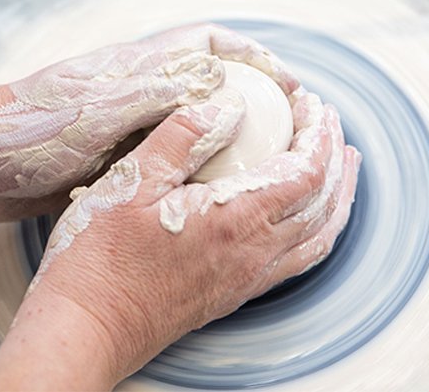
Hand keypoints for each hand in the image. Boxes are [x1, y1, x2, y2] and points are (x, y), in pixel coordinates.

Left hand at [0, 23, 298, 221]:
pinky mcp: (104, 164)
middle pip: (207, 85)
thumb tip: (232, 92)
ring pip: (187, 130)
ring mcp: (120, 128)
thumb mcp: (101, 108)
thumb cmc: (27, 130)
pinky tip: (203, 206)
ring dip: (222, 145)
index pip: (211, 43)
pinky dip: (184, 178)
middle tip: (288, 140)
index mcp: (136, 66)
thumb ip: (163, 95)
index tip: (291, 89)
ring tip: (261, 176)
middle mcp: (134, 92)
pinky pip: (158, 167)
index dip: (256, 58)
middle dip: (250, 104)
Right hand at [0, 83, 359, 389]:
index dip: (318, 133)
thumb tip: (227, 104)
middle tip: (330, 124)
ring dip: (336, 198)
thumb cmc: (99, 257)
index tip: (311, 102)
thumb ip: (182, 137)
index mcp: (235, 219)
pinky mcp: (233, 293)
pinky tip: (301, 218)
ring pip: (318, 238)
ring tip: (340, 168)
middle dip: (335, 159)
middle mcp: (253, 253)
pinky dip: (315, 230)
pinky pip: (296, 260)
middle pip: (325, 205)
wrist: (88, 326)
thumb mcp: (131, 181)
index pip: (306, 171)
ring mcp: (246, 278)